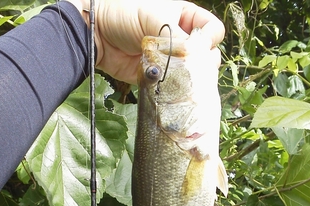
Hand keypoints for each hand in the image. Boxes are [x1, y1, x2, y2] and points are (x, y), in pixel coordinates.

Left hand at [68, 0, 224, 83]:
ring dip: (190, 76)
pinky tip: (169, 84)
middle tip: (190, 65)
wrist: (97, 35)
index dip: (209, 38)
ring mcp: (170, 59)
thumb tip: (197, 56)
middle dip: (203, 61)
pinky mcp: (160, 76)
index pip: (211, 29)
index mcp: (184, 17)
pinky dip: (176, 87)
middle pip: (207, 54)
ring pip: (194, 73)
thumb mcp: (155, 16)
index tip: (198, 46)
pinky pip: (175, 85)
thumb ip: (179, 36)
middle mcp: (180, 39)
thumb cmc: (124, 15)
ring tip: (179, 75)